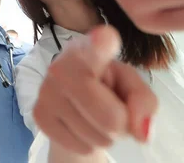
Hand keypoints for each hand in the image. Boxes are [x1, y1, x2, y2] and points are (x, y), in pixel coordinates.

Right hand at [34, 26, 156, 154]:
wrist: (74, 106)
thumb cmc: (108, 90)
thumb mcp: (132, 89)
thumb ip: (144, 102)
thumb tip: (141, 131)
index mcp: (89, 50)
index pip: (95, 48)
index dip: (101, 45)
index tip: (106, 37)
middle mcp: (62, 65)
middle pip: (111, 118)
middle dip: (120, 125)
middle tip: (111, 110)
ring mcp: (47, 89)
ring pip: (97, 136)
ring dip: (104, 136)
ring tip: (94, 117)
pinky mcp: (39, 114)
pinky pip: (82, 146)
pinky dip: (89, 144)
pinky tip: (80, 125)